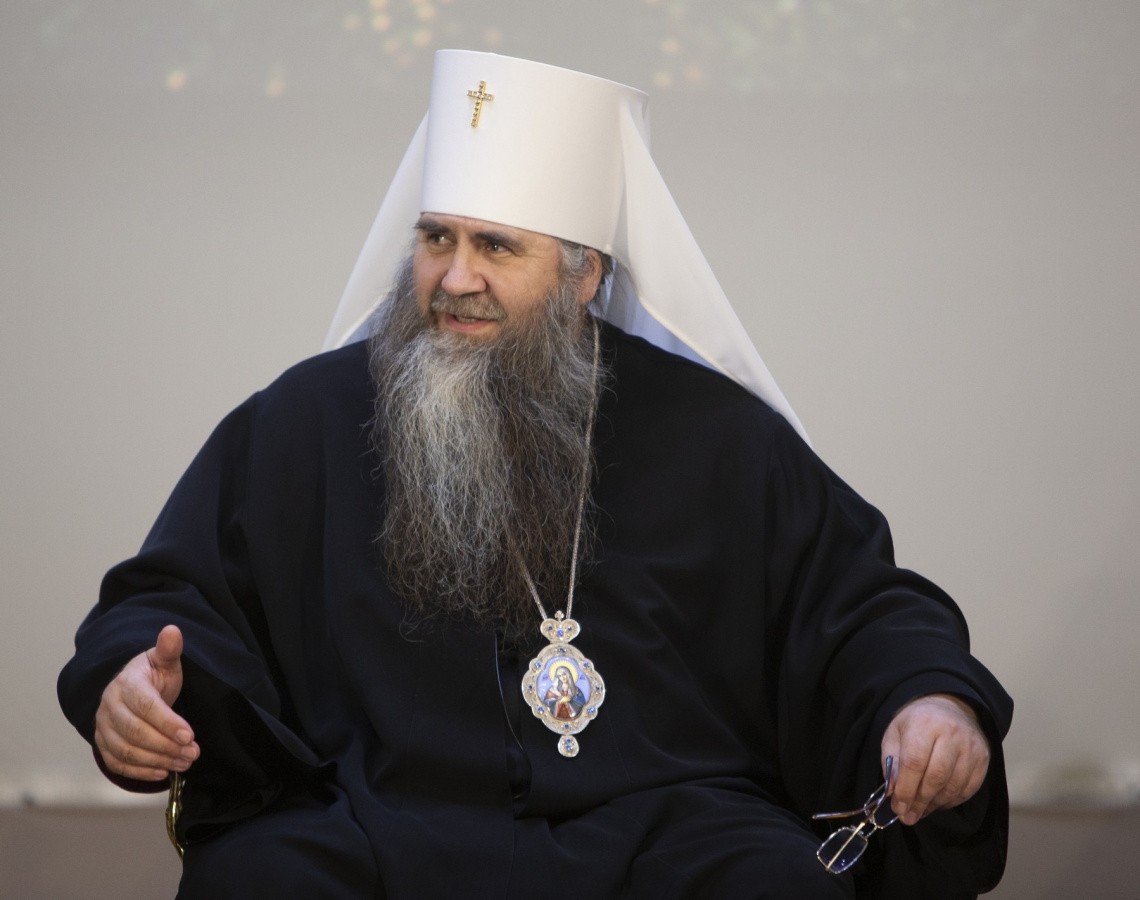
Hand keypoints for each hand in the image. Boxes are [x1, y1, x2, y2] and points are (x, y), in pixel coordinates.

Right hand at [93, 625, 198, 780]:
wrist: (131, 687)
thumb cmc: (153, 675)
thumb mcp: (164, 660)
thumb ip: (170, 649)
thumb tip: (172, 630)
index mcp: (126, 684)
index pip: (145, 706)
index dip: (167, 722)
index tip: (190, 735)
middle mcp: (110, 706)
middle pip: (135, 732)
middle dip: (166, 746)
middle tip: (193, 753)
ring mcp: (103, 727)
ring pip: (126, 750)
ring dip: (157, 760)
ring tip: (184, 763)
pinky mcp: (103, 744)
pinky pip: (117, 762)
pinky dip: (138, 771)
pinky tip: (162, 773)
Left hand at [880, 693, 989, 824]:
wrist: (949, 707)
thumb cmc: (916, 723)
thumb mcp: (895, 733)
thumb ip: (892, 761)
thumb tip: (893, 792)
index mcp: (924, 723)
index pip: (915, 762)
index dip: (905, 789)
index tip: (898, 807)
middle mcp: (952, 733)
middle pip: (936, 777)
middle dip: (920, 801)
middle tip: (908, 816)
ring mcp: (971, 746)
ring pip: (953, 786)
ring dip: (935, 804)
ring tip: (920, 810)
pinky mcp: (984, 758)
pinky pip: (968, 789)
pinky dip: (951, 801)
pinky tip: (938, 802)